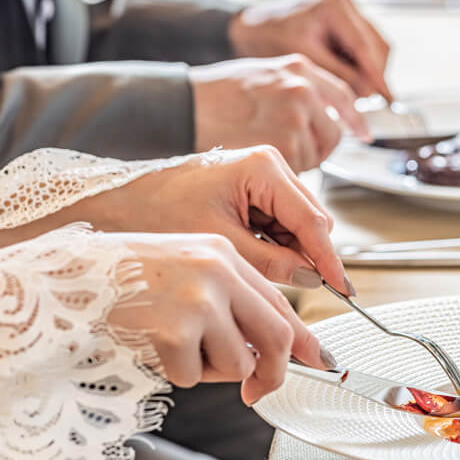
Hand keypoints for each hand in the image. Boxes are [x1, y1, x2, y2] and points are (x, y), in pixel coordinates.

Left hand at [0, 146, 353, 293]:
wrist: (115, 203)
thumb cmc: (155, 213)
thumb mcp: (221, 247)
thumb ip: (272, 263)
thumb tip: (308, 277)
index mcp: (263, 167)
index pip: (312, 221)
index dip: (329, 260)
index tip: (344, 288)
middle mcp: (267, 165)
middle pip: (309, 221)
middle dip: (308, 258)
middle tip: (306, 293)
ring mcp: (260, 176)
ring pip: (296, 225)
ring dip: (289, 255)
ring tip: (264, 278)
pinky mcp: (250, 189)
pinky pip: (277, 224)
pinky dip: (273, 248)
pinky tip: (255, 263)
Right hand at [105, 233, 334, 404]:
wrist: (65, 276)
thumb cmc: (124, 278)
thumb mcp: (185, 273)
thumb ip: (229, 303)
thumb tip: (266, 352)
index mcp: (223, 254)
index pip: (281, 303)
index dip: (303, 339)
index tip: (319, 362)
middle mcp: (217, 271)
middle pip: (275, 336)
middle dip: (272, 373)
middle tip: (257, 392)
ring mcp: (197, 299)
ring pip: (236, 362)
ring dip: (210, 371)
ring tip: (175, 346)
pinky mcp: (174, 329)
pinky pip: (192, 376)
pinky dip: (174, 373)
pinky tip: (151, 347)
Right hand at [190, 54, 370, 171]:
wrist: (183, 106)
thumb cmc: (216, 95)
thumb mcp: (265, 74)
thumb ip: (298, 88)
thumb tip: (327, 112)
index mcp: (299, 70)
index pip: (344, 97)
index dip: (355, 119)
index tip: (362, 133)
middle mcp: (302, 91)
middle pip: (333, 133)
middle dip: (319, 146)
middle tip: (292, 150)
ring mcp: (294, 118)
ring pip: (316, 154)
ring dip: (299, 160)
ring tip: (266, 149)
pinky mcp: (284, 147)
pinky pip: (299, 169)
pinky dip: (285, 172)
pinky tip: (260, 159)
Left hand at [229, 0, 391, 99]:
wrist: (253, 28)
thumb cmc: (269, 39)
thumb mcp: (304, 60)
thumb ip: (338, 76)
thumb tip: (368, 93)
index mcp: (334, 8)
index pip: (365, 48)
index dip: (377, 77)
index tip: (388, 98)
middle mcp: (345, 5)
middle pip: (377, 48)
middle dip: (374, 76)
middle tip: (367, 103)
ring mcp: (348, 12)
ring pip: (376, 49)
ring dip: (369, 73)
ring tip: (354, 94)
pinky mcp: (347, 23)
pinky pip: (366, 49)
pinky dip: (361, 67)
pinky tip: (349, 81)